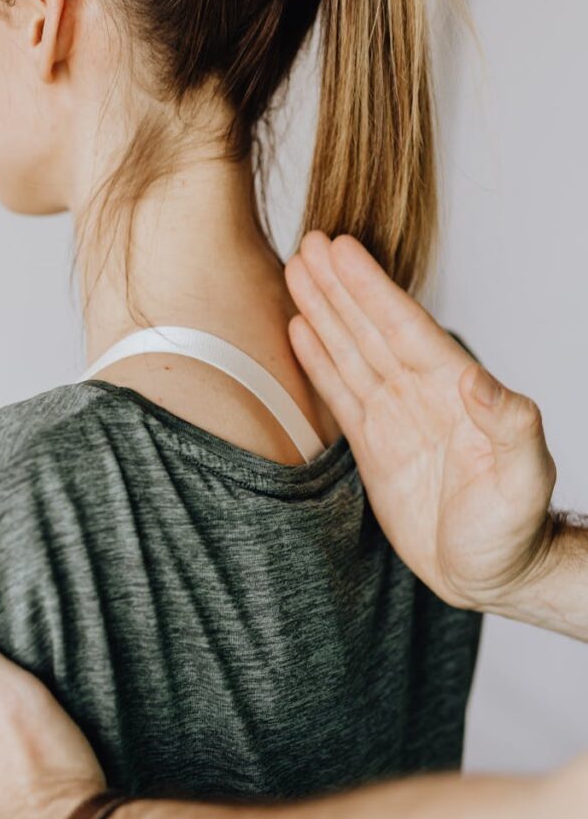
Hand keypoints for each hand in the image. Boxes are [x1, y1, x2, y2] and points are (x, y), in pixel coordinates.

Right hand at [285, 231, 557, 609]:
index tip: (342, 251)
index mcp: (454, 393)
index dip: (372, 289)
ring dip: (324, 313)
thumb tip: (476, 377)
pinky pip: (341, 394)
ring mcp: (395, 418)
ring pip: (351, 353)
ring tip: (295, 273)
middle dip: (340, 287)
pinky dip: (319, 362)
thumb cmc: (512, 533)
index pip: (406, 329)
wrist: (489, 574)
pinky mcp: (374, 446)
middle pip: (371, 330)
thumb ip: (510, 425)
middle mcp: (420, 395)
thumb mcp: (523, 480)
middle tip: (308, 244)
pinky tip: (300, 332)